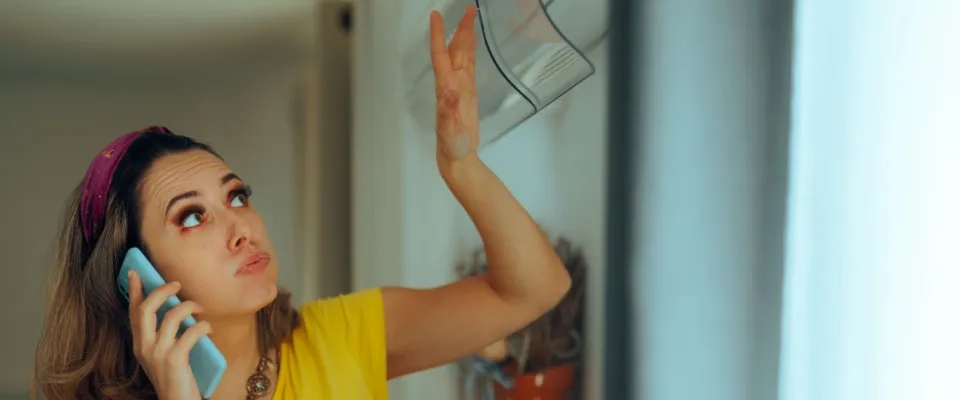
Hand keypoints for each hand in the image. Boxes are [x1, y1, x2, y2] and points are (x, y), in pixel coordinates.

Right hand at [128, 271, 209, 399]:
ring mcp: (159, 353)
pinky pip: (190, 332)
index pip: (133, 312)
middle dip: (161, 291)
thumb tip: (175, 309)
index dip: (135, 290)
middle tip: (176, 284)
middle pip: (146, 309)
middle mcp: (145, 347)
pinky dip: (203, 327)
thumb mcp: (163, 354)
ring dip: (189, 306)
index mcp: (140, 344)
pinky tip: (209, 329)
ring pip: (171, 316)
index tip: (135, 271)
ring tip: (200, 308)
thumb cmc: (175, 377)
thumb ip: (164, 335)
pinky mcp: (175, 359)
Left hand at [430, 7, 479, 171]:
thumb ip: (448, 111)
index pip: (440, 55)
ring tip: (471, 17)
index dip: (438, 35)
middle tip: (468, 10)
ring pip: (463, 55)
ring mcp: (459, 86)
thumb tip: (449, 92)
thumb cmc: (450, 145)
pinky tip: (472, 43)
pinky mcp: (467, 92)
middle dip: (460, 28)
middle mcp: (451, 83)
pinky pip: (469, 65)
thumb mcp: (449, 130)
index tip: (436, 16)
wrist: (455, 155)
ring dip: (466, 36)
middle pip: (455, 49)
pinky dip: (471, 51)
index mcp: (445, 88)